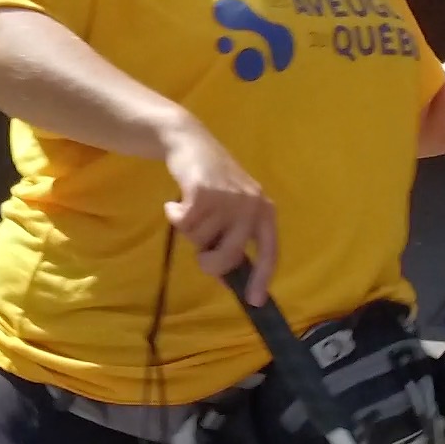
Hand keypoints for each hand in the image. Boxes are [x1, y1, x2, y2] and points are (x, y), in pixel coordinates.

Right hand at [159, 115, 277, 302]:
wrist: (190, 142)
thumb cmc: (213, 183)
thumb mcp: (232, 210)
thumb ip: (233, 238)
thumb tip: (228, 278)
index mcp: (264, 212)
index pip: (270, 252)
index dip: (262, 278)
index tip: (254, 301)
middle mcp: (251, 206)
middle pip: (228, 256)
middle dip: (208, 260)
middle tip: (200, 250)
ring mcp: (229, 199)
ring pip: (200, 240)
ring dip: (189, 229)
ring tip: (192, 207)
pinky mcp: (204, 192)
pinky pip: (183, 223)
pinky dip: (174, 215)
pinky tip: (177, 202)